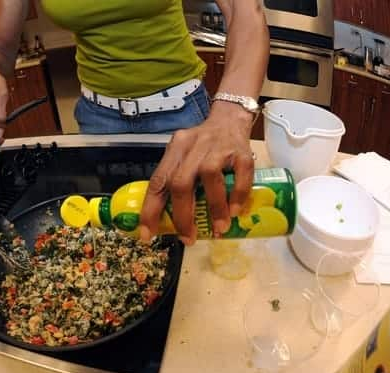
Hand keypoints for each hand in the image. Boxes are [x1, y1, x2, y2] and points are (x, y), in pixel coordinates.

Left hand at [140, 102, 255, 244]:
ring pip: (210, 179)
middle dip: (182, 216)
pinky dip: (237, 197)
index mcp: (174, 150)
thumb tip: (168, 219)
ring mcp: (217, 149)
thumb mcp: (184, 155)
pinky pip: (240, 177)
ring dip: (213, 209)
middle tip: (187, 238)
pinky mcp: (241, 153)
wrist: (230, 117)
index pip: (157, 182)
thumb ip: (176, 179)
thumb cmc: (204, 144)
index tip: (148, 234)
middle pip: (180, 183)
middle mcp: (192, 148)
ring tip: (218, 229)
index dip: (150, 210)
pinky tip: (235, 212)